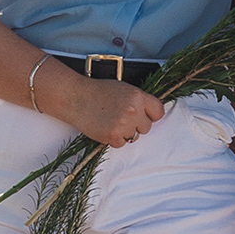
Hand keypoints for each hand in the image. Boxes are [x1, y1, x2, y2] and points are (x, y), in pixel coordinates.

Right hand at [51, 74, 166, 147]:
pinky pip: (121, 144)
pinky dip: (114, 139)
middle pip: (147, 127)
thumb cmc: (98, 91)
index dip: (152, 114)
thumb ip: (138, 101)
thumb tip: (149, 113)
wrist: (76, 97)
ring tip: (112, 121)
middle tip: (122, 117)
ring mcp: (123, 125)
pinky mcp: (112, 136)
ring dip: (125, 132)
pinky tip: (105, 127)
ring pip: (134, 136)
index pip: (159, 112)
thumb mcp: (124, 89)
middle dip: (137, 124)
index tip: (145, 115)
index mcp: (138, 96)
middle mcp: (133, 111)